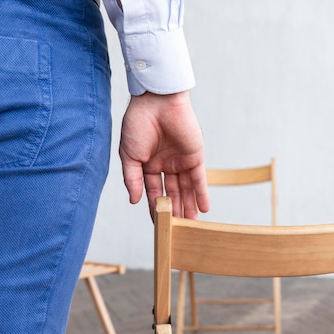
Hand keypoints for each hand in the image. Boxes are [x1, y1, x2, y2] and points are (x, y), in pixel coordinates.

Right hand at [119, 91, 209, 219]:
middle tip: (178, 231)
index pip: (152, 191)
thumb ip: (133, 179)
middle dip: (175, 211)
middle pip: (172, 193)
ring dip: (189, 207)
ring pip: (186, 189)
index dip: (155, 208)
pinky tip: (204, 209)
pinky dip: (202, 193)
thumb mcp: (130, 155)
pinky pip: (199, 179)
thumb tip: (134, 201)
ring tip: (192, 226)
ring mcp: (181, 161)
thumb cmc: (138, 124)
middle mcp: (166, 165)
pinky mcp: (195, 156)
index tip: (158, 225)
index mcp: (148, 164)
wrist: (157, 102)